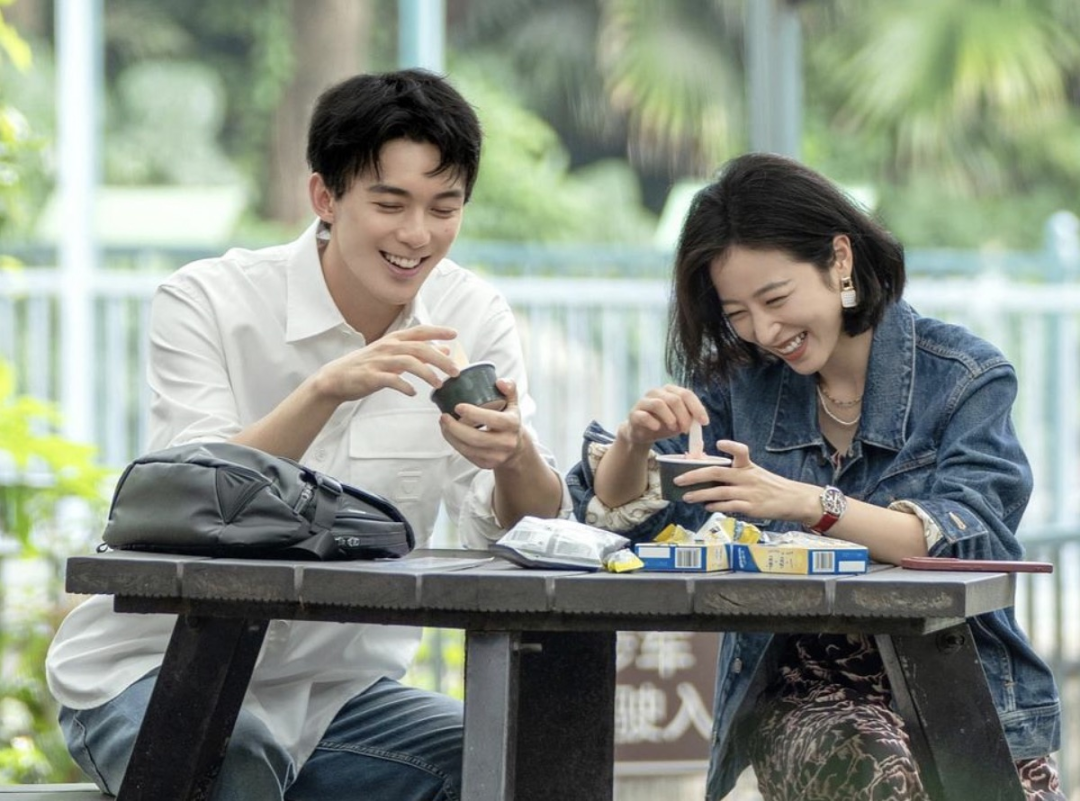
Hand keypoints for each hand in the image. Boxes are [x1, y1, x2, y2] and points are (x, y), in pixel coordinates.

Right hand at [316, 325, 461, 401]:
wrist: (336, 378)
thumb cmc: (368, 366)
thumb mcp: (393, 355)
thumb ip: (417, 352)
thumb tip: (444, 350)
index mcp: (393, 340)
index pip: (419, 331)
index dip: (437, 331)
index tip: (455, 334)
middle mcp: (388, 347)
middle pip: (420, 349)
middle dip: (440, 359)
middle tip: (455, 371)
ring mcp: (379, 361)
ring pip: (409, 363)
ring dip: (427, 374)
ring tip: (439, 384)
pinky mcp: (372, 377)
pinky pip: (391, 380)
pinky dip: (404, 386)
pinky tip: (413, 392)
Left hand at [439, 378, 525, 469]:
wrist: (516, 448)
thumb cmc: (509, 420)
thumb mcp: (513, 403)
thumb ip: (509, 388)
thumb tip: (498, 382)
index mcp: (513, 424)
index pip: (493, 419)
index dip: (474, 413)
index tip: (457, 406)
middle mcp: (507, 443)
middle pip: (476, 438)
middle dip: (455, 428)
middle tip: (443, 416)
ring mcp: (497, 456)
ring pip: (468, 448)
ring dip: (451, 436)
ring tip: (443, 423)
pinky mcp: (487, 465)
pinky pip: (466, 455)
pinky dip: (454, 444)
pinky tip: (449, 434)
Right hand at [618, 384, 708, 446]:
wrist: (641, 433)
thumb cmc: (663, 424)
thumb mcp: (680, 421)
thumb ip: (690, 418)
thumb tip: (701, 420)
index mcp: (670, 391)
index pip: (687, 394)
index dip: (697, 408)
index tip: (704, 422)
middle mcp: (656, 392)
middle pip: (674, 399)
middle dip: (684, 416)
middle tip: (686, 430)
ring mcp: (643, 401)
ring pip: (659, 404)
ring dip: (670, 418)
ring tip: (674, 429)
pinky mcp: (634, 413)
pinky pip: (644, 415)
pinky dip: (653, 422)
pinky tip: (657, 428)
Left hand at [680, 439, 814, 522]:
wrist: (794, 501)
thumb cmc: (771, 486)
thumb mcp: (755, 473)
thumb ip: (734, 471)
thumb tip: (706, 469)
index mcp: (748, 466)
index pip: (740, 451)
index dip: (729, 447)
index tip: (718, 443)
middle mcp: (747, 477)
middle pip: (717, 472)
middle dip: (695, 475)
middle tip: (679, 479)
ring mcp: (749, 493)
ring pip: (718, 492)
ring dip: (700, 494)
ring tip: (686, 497)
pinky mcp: (751, 507)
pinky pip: (729, 506)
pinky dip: (715, 506)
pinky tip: (706, 507)